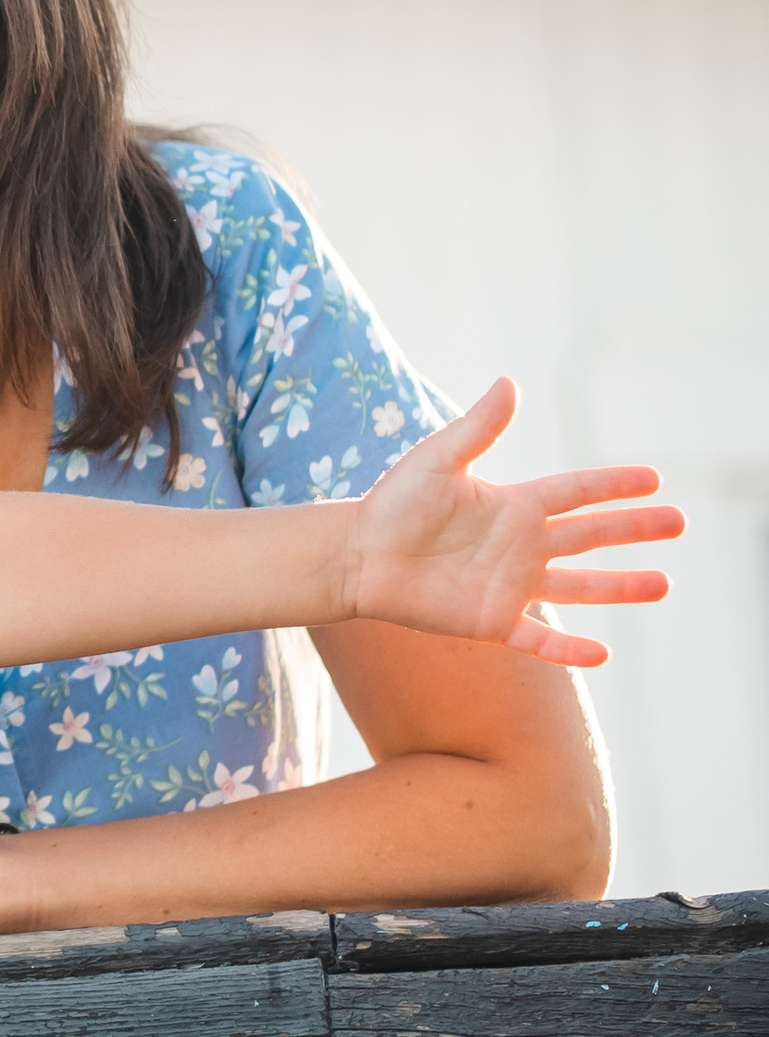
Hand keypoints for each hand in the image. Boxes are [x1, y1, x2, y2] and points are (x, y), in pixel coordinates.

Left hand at [342, 381, 679, 665]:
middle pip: (591, 536)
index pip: (577, 493)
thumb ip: (478, 428)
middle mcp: (520, 546)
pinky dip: (569, 652)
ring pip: (579, 588)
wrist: (357, 557)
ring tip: (664, 585)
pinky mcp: (491, 622)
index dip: (614, 486)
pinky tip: (604, 653)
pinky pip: (538, 641)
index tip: (655, 479)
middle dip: (635, 529)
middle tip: (679, 522)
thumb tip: (509, 383)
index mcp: (513, 506)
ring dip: (621, 587)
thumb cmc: (393, 504)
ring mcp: (510, 586)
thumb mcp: (438, 459)